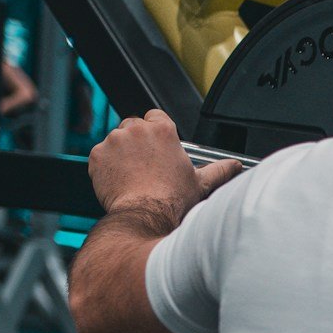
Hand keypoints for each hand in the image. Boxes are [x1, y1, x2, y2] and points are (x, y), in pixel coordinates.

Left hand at [87, 109, 241, 221]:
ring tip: (132, 177)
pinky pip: (100, 156)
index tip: (156, 146)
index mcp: (162, 130)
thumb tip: (235, 166)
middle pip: (133, 126)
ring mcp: (114, 140)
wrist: (145, 216)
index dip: (155, 131)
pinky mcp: (98, 155)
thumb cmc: (172, 200)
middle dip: (137, 143)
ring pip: (116, 141)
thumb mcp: (200, 183)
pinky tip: (119, 182)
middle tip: (145, 166)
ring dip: (121, 154)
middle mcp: (136, 129)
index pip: (155, 116)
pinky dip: (106, 167)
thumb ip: (219, 170)